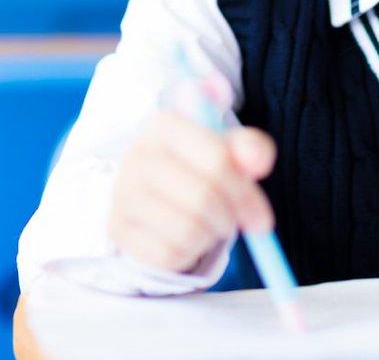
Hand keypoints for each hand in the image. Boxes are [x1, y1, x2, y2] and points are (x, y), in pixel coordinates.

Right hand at [108, 110, 276, 272]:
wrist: (161, 194)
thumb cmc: (201, 168)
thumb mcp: (232, 152)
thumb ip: (252, 149)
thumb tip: (257, 161)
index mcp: (165, 125)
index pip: (217, 158)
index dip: (245, 192)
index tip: (260, 215)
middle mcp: (136, 155)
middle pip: (203, 197)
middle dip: (230, 217)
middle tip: (238, 223)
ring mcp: (122, 192)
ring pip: (188, 229)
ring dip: (210, 235)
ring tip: (210, 225)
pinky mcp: (118, 227)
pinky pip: (169, 253)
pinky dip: (189, 252)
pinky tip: (187, 238)